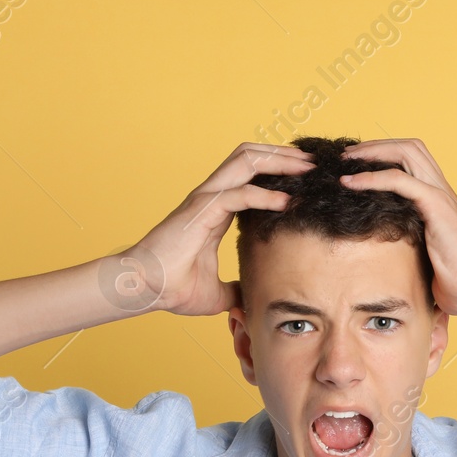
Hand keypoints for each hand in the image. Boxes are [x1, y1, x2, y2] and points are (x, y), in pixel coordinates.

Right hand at [110, 143, 312, 317]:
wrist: (144, 289)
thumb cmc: (172, 288)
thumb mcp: (216, 293)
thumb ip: (235, 290)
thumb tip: (249, 300)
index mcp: (215, 210)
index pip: (250, 176)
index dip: (277, 171)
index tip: (304, 177)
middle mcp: (211, 197)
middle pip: (251, 157)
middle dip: (284, 155)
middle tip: (312, 162)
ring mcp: (205, 199)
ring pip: (245, 162)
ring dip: (278, 162)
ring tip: (306, 168)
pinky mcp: (201, 210)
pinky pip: (239, 194)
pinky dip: (265, 194)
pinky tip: (286, 202)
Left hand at [337, 138, 456, 315]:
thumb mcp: (428, 259)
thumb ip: (413, 252)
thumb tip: (396, 271)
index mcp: (440, 199)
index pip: (413, 161)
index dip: (385, 156)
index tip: (357, 166)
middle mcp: (441, 190)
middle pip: (408, 147)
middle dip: (376, 146)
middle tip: (347, 156)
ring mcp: (440, 194)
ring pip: (405, 153)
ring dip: (372, 152)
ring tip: (346, 160)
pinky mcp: (436, 205)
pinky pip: (399, 180)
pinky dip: (372, 177)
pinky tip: (350, 183)